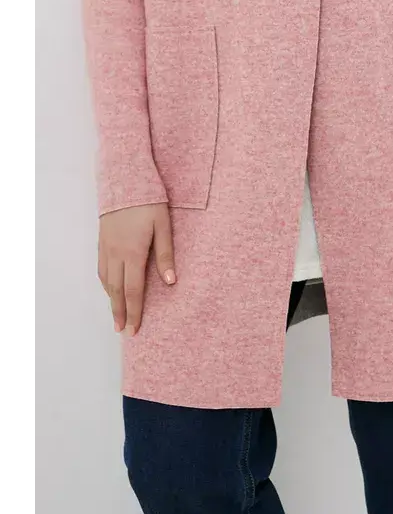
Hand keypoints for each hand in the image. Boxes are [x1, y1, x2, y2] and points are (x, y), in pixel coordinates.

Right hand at [98, 202, 175, 335]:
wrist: (125, 181)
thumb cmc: (150, 202)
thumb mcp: (164, 226)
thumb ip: (166, 255)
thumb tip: (171, 282)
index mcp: (133, 253)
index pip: (133, 290)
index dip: (134, 312)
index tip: (134, 329)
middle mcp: (116, 254)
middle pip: (116, 291)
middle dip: (120, 312)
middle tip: (123, 331)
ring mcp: (106, 248)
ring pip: (106, 281)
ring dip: (111, 300)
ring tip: (117, 315)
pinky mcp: (102, 241)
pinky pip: (101, 269)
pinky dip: (106, 284)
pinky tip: (110, 288)